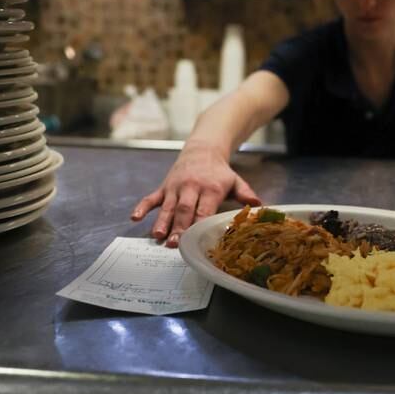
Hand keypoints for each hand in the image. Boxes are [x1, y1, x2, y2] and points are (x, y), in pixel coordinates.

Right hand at [130, 142, 260, 247]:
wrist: (203, 148)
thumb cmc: (220, 171)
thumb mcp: (235, 180)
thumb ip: (245, 194)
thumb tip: (259, 206)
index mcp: (211, 188)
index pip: (204, 209)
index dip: (198, 224)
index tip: (195, 239)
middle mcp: (192, 187)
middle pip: (184, 210)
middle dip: (179, 227)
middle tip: (173, 245)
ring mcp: (176, 187)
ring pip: (168, 207)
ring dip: (163, 222)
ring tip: (158, 236)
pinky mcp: (165, 186)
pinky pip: (152, 197)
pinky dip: (143, 207)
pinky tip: (135, 217)